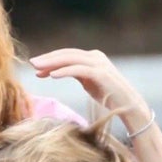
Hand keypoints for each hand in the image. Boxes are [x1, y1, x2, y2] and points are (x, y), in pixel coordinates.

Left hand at [29, 48, 149, 120]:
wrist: (129, 106)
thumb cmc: (108, 96)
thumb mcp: (88, 82)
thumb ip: (74, 73)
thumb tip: (54, 71)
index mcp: (92, 57)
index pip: (67, 55)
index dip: (50, 59)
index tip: (35, 67)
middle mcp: (96, 57)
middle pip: (66, 54)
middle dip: (48, 58)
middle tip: (31, 63)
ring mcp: (99, 64)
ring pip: (71, 59)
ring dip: (52, 63)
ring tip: (38, 68)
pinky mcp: (101, 74)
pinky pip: (79, 70)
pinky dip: (64, 71)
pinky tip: (52, 75)